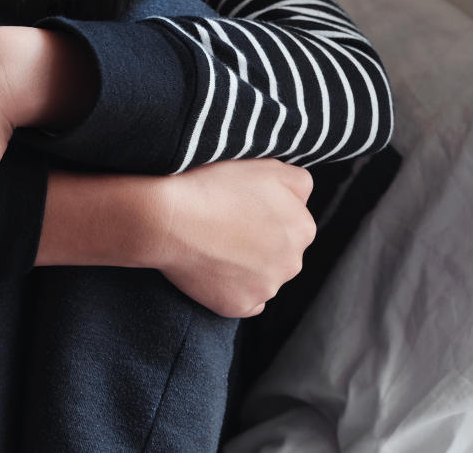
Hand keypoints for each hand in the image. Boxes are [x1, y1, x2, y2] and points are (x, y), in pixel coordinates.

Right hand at [150, 159, 316, 317]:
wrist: (168, 219)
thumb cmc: (212, 186)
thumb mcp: (265, 166)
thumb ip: (299, 180)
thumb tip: (304, 197)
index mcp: (302, 228)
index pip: (291, 221)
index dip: (263, 212)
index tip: (238, 206)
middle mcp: (292, 263)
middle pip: (279, 252)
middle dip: (259, 242)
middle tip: (224, 225)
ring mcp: (265, 288)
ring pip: (262, 277)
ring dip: (245, 266)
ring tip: (212, 246)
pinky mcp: (239, 307)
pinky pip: (244, 301)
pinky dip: (231, 289)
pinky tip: (213, 271)